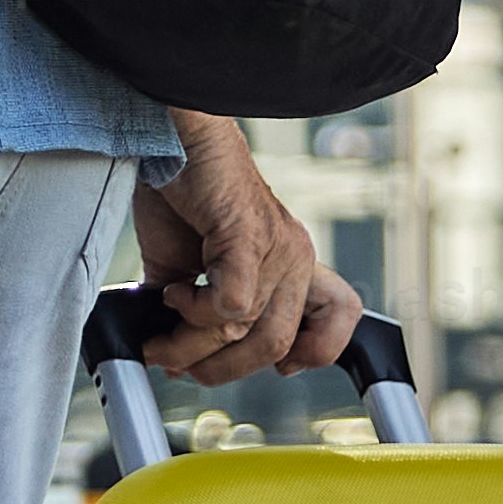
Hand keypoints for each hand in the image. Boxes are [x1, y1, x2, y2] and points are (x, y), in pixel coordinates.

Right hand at [130, 114, 360, 387]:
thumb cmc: (182, 190)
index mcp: (293, 261)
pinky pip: (234, 303)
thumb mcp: (192, 263)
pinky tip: (172, 293)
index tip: (275, 365)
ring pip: (246, 329)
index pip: (340, 313)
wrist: (173, 135)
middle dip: (222, 368)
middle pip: (276, 345)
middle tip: (177, 361)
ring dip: (193, 343)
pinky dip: (196, 312)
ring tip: (161, 336)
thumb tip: (172, 356)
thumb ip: (194, 308)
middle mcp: (296, 257)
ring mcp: (279, 248)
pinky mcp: (249, 237)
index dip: (316, 352)